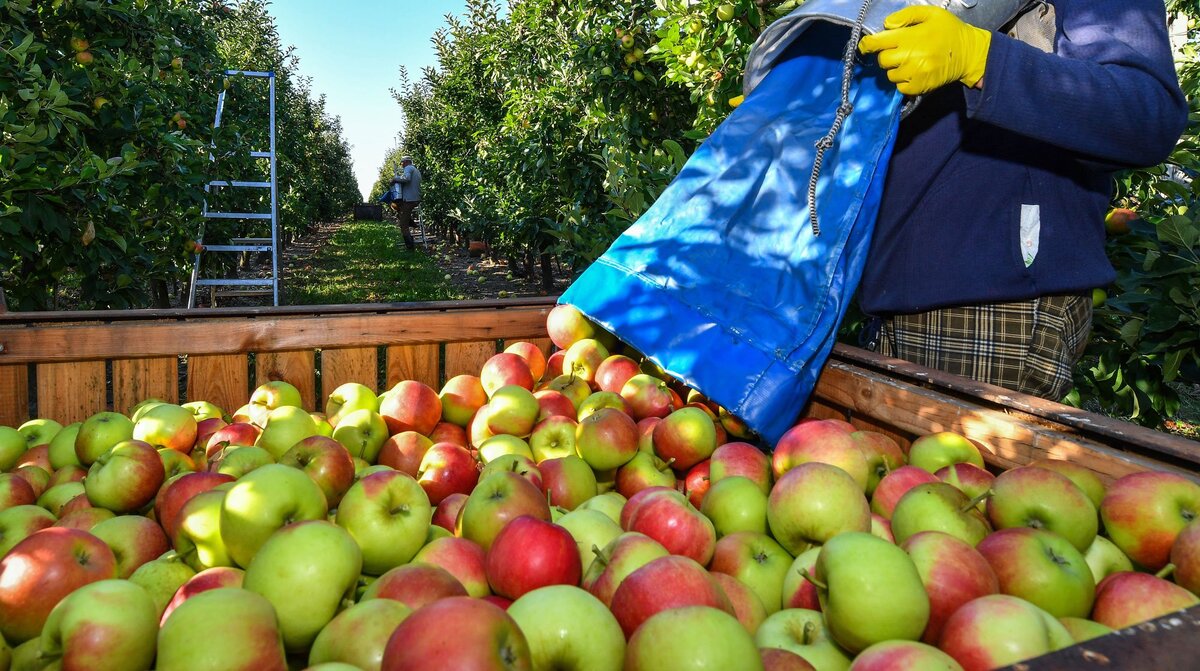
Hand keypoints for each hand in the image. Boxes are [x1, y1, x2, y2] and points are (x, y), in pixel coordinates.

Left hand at [858, 6, 991, 95]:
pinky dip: (903, 81)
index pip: (878, 42)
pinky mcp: (919, 87)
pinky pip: (900, 87)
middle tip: (898, 50)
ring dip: (895, 69)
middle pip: (882, 60)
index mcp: (910, 37)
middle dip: (886, 55)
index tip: (866, 45)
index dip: (868, 44)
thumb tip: (887, 25)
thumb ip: (906, 15)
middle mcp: (910, 57)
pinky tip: (913, 72)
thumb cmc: (949, 31)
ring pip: (890, 75)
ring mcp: (914, 74)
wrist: (969, 53)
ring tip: (909, 61)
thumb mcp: (930, 14)